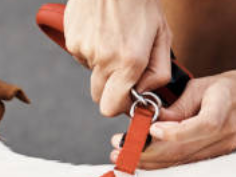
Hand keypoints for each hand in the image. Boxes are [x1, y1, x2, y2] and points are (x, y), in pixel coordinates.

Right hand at [64, 0, 171, 116]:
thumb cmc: (142, 4)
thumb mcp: (163, 36)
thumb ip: (159, 72)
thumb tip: (145, 93)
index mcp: (129, 62)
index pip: (112, 108)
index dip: (121, 105)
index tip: (129, 95)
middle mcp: (104, 60)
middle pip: (99, 98)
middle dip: (111, 90)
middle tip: (124, 68)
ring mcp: (84, 50)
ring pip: (92, 75)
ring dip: (102, 66)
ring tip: (114, 39)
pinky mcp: (72, 39)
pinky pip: (82, 56)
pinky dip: (92, 49)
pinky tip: (102, 30)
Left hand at [110, 61, 235, 167]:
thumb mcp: (206, 86)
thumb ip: (179, 105)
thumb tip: (152, 118)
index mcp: (223, 113)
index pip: (198, 128)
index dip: (172, 133)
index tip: (149, 130)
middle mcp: (223, 138)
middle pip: (182, 153)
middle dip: (146, 154)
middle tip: (119, 150)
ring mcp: (221, 151)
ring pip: (181, 163)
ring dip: (150, 163)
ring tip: (124, 157)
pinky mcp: (217, 158)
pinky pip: (186, 165)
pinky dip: (163, 165)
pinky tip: (143, 162)